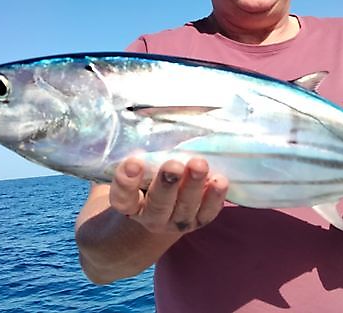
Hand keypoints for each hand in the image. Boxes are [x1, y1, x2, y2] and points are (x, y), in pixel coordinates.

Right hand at [108, 156, 228, 234]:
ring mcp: (176, 221)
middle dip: (167, 184)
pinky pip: (207, 213)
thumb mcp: (141, 162)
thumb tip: (149, 120)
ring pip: (184, 208)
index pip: (123, 196)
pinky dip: (214, 197)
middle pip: (158, 204)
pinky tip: (220, 180)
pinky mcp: (198, 221)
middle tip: (173, 165)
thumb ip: (142, 149)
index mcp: (129, 203)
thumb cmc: (149, 172)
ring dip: (193, 186)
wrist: (166, 202)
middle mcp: (151, 216)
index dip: (126, 182)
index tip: (132, 162)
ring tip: (199, 164)